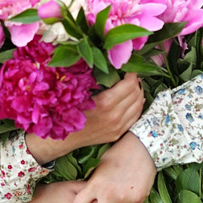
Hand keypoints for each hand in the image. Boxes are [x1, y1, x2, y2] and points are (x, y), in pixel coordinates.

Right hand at [25, 73, 143, 163]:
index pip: (129, 84)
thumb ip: (97, 79)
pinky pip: (135, 117)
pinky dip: (137, 106)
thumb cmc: (68, 110)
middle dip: (136, 82)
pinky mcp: (118, 133)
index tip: (128, 68)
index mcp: (105, 103)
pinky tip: (134, 100)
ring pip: (139, 106)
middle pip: (136, 94)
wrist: (64, 138)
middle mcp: (115, 116)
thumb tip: (110, 65)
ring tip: (133, 85)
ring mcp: (118, 127)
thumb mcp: (81, 92)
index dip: (131, 73)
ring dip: (138, 93)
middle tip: (131, 75)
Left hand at [73, 132, 156, 202]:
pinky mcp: (138, 198)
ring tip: (126, 197)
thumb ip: (94, 184)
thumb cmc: (118, 154)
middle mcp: (107, 194)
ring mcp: (123, 198)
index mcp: (94, 185)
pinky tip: (136, 191)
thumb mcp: (100, 168)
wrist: (141, 147)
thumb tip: (88, 197)